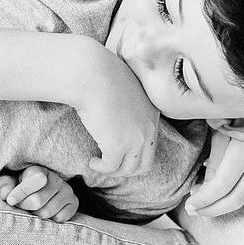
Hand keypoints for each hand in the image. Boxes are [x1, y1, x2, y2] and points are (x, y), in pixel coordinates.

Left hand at [0, 165, 79, 220]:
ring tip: (32, 208)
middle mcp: (56, 179)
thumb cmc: (20, 185)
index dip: (21, 192)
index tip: (10, 200)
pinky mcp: (74, 203)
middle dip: (24, 206)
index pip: (36, 180)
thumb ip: (5, 186)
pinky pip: (60, 218)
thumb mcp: (9, 182)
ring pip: (47, 212)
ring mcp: (67, 191)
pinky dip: (50, 219)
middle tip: (20, 205)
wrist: (38, 188)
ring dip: (36, 214)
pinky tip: (45, 210)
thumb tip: (6, 195)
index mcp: (40, 171)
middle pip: (37, 201)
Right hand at [72, 45, 158, 178]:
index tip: (119, 152)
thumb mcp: (125, 89)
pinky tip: (92, 161)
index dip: (135, 153)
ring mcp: (135, 139)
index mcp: (152, 114)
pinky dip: (101, 168)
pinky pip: (111, 167)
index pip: (151, 145)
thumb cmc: (101, 74)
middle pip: (145, 164)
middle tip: (110, 164)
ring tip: (99, 163)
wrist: (91, 74)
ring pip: (129, 169)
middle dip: (127, 168)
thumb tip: (116, 112)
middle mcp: (148, 128)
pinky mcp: (117, 145)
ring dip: (113, 170)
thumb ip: (128, 103)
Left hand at [184, 119, 243, 216]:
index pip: (221, 186)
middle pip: (236, 200)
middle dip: (213, 210)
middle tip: (195, 211)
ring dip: (227, 197)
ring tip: (209, 192)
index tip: (190, 206)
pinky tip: (233, 180)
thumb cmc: (242, 116)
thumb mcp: (221, 132)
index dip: (203, 200)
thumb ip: (212, 163)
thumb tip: (200, 193)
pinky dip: (242, 188)